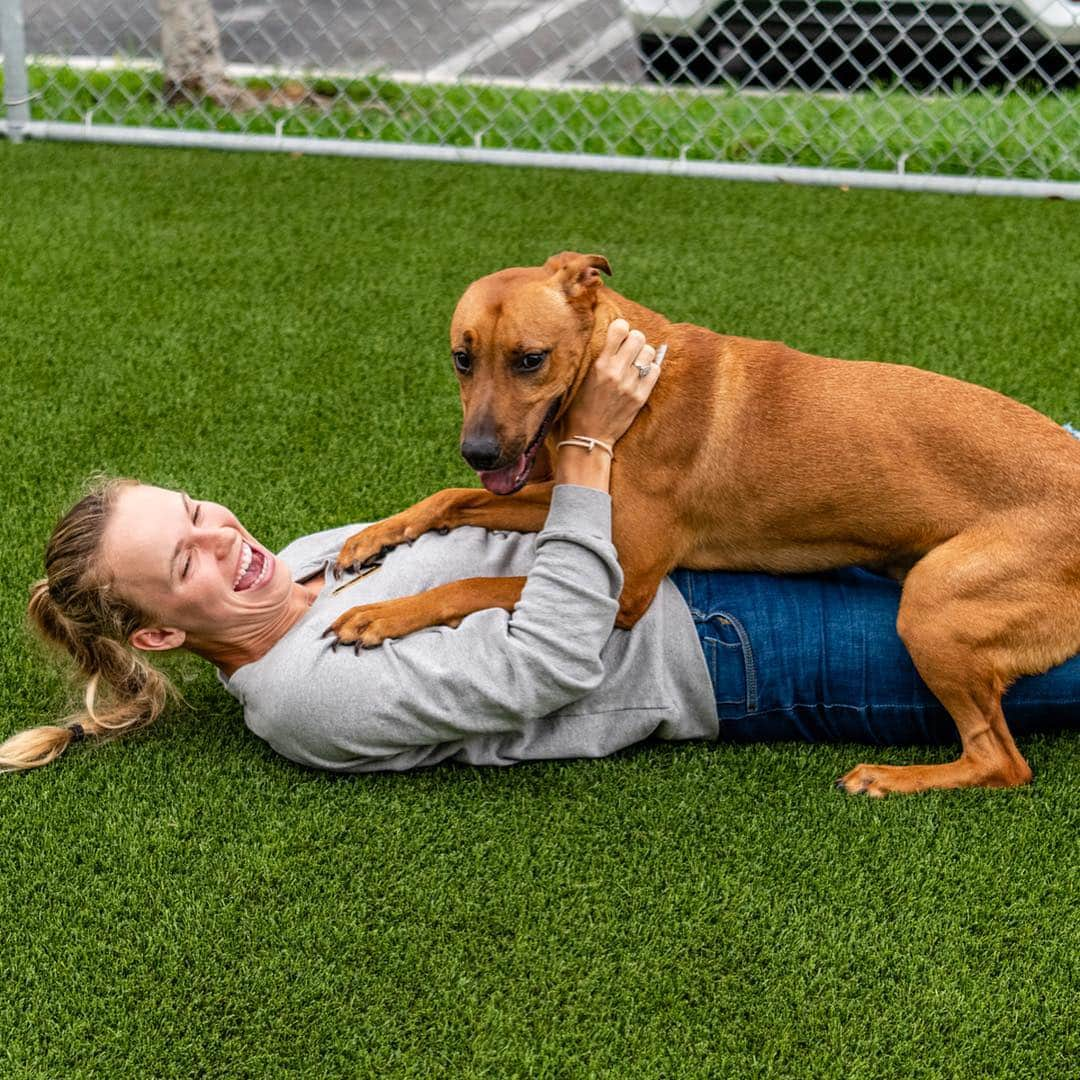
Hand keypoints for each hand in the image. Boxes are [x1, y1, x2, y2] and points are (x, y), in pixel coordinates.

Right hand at [563, 319, 662, 446]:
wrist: (587, 437)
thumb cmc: (578, 406)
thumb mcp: (579, 377)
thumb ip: (593, 357)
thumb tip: (610, 336)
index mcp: (599, 364)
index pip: (620, 328)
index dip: (621, 328)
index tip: (618, 335)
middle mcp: (616, 372)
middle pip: (638, 337)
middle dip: (633, 340)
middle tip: (627, 350)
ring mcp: (630, 385)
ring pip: (649, 352)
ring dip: (642, 355)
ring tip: (634, 363)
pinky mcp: (640, 397)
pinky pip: (655, 371)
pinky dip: (650, 370)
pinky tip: (640, 376)